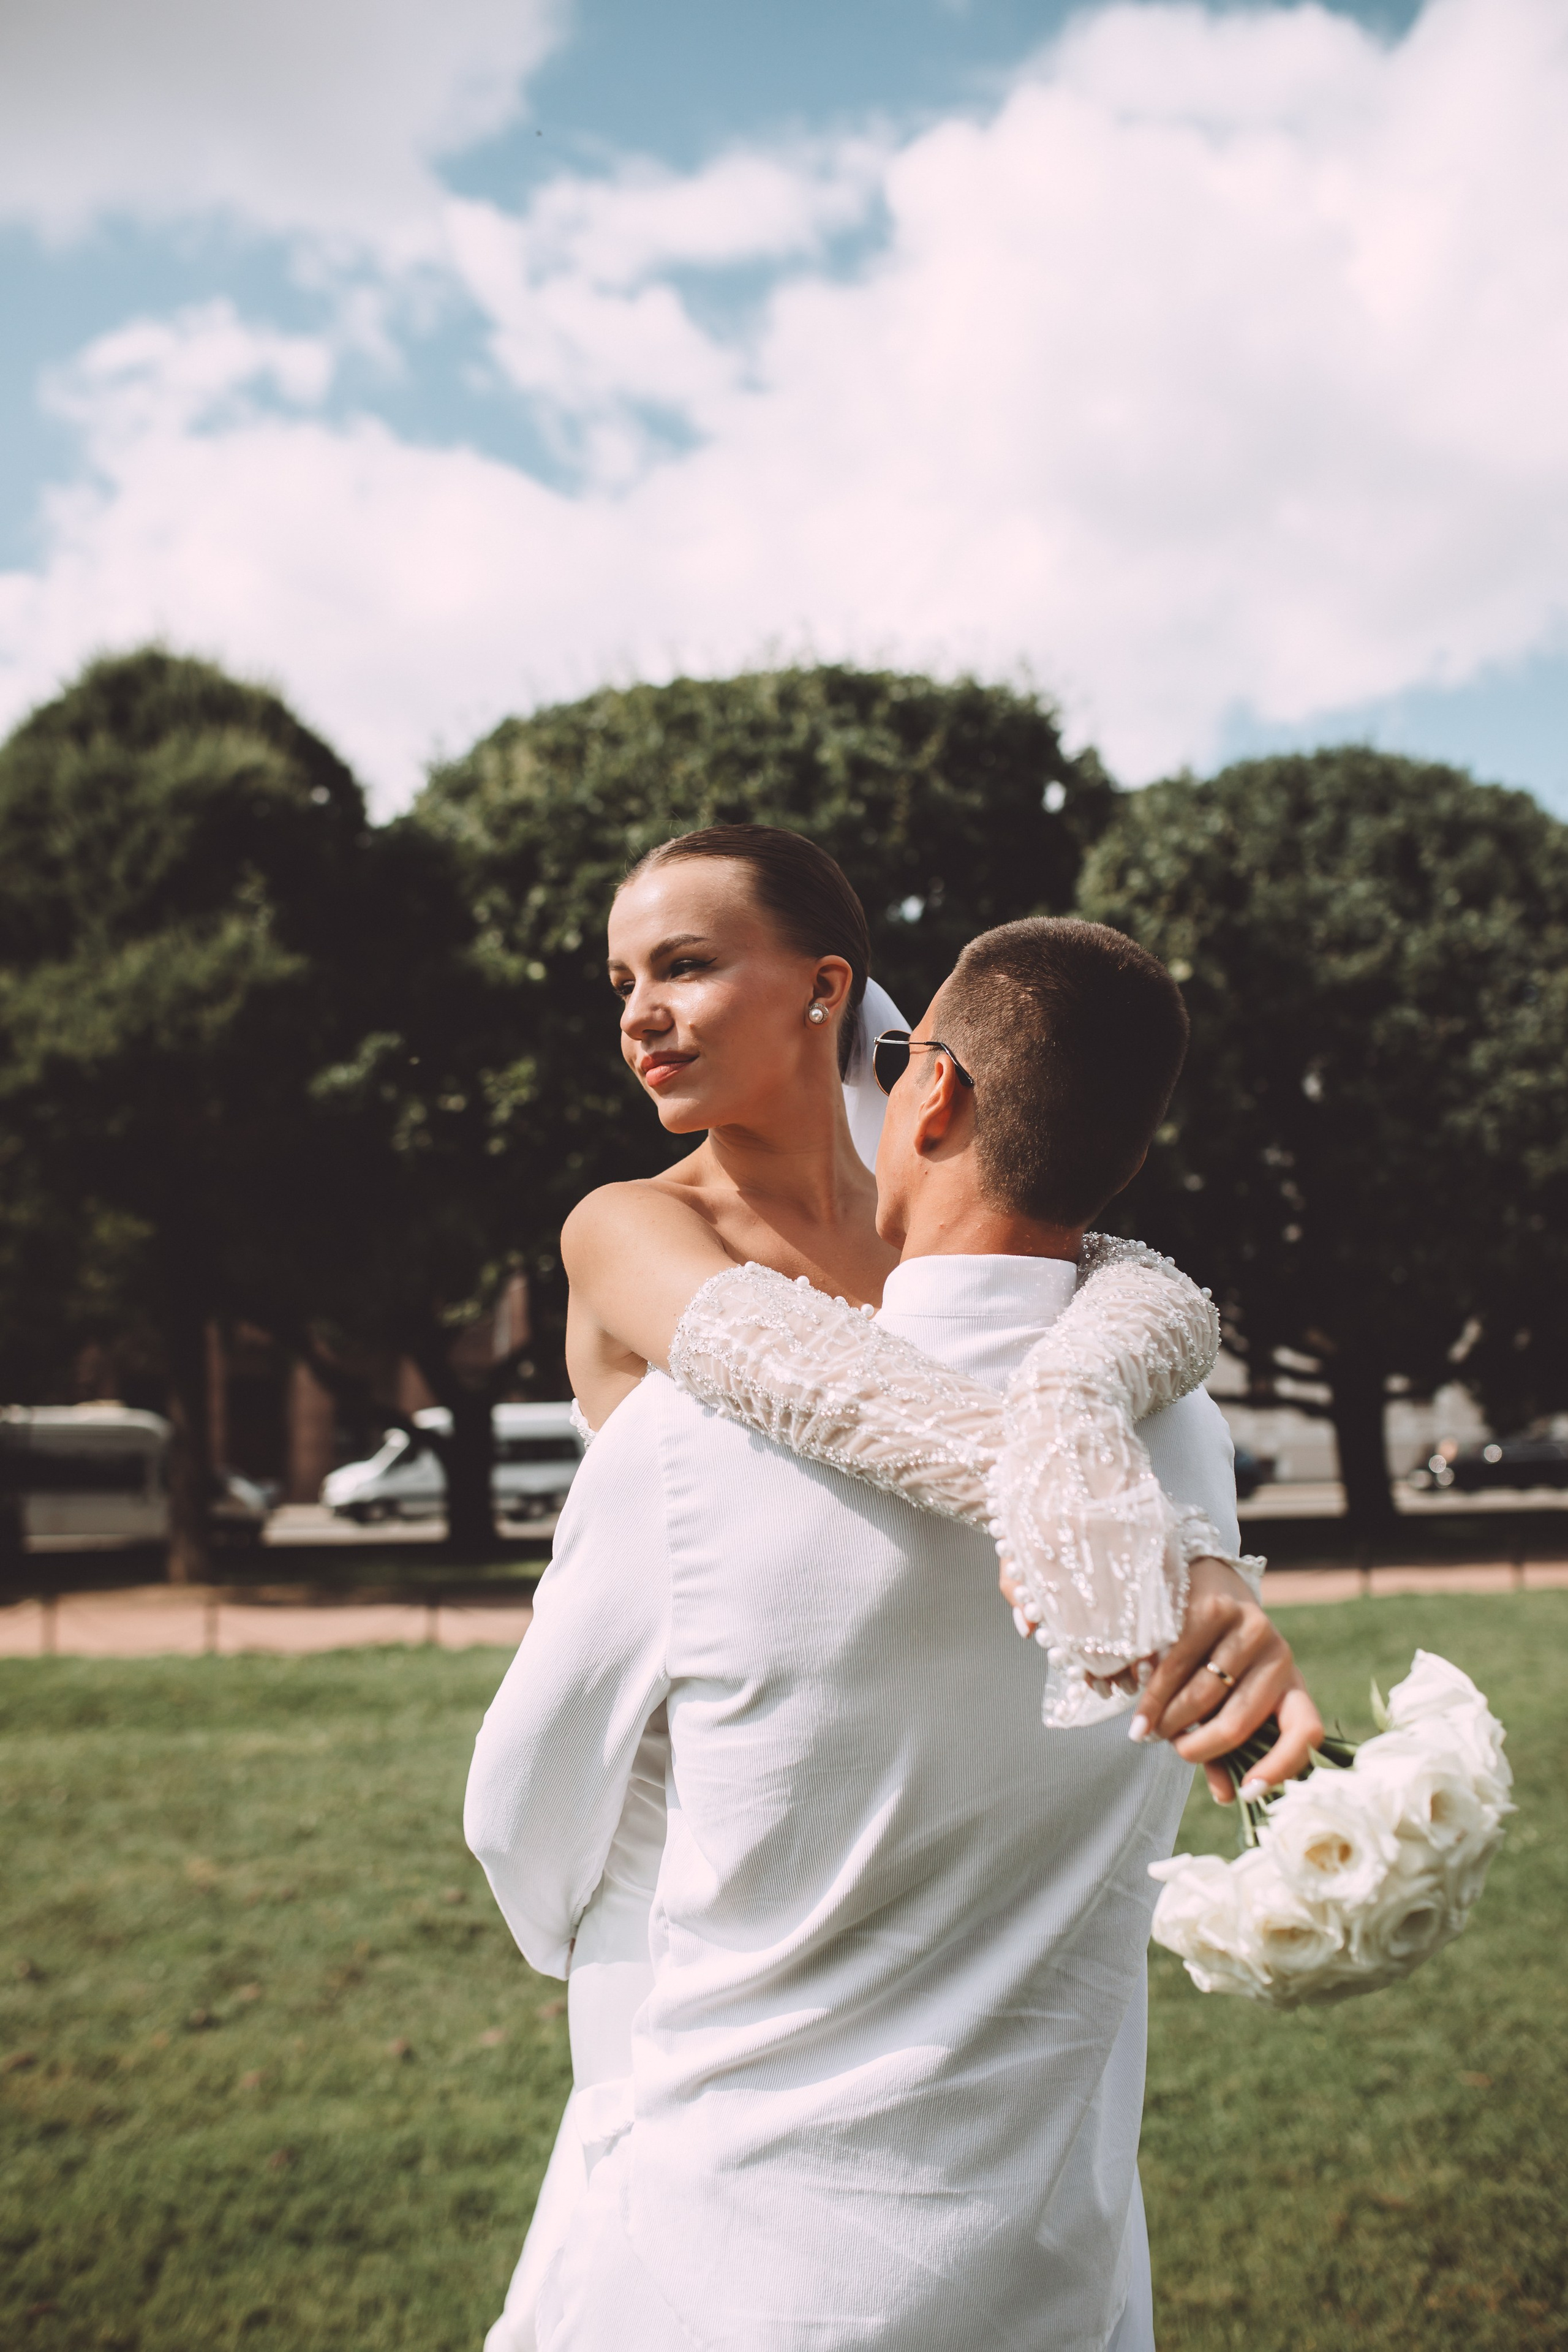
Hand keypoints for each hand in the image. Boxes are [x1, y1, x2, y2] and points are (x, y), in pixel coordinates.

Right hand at [1129, 1558, 1323, 1801]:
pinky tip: (1139, 1703)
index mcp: (1291, 1687)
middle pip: (1241, 1721)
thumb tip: (1228, 1798)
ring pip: (1205, 1693)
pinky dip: (1155, 1690)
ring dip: (1170, 1719)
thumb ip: (1227, 1749)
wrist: (1206, 1583)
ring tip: (1148, 1729)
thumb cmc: (1215, 1659)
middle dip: (1198, 1745)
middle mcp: (1280, 1656)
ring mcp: (1251, 1628)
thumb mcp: (1227, 1704)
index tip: (1247, 1792)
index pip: (1305, 1733)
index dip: (1281, 1767)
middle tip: (1170, 1748)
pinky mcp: (1217, 1608)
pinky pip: (1179, 1661)